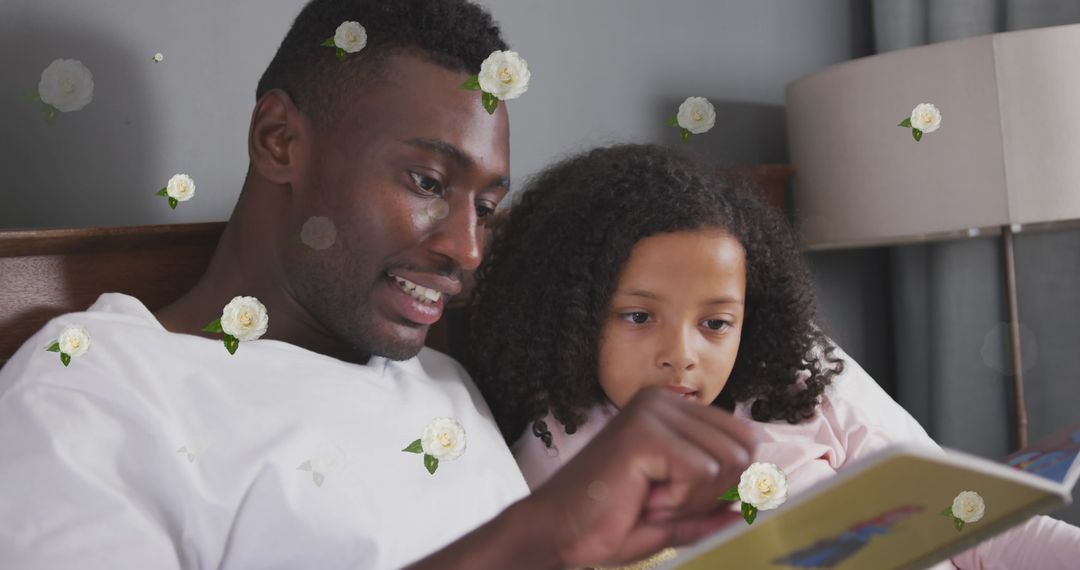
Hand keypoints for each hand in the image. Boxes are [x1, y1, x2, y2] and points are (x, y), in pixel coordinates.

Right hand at [527, 387, 753, 566]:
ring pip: (727, 462)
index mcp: (673, 410)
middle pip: (743, 450)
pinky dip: (679, 501)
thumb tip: (756, 505)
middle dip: (712, 494)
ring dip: (693, 500)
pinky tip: (643, 499)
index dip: (726, 484)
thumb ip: (713, 509)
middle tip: (661, 502)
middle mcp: (664, 401)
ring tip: (649, 500)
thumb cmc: (607, 523)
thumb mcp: (674, 517)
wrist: (555, 532)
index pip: (744, 439)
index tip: (679, 500)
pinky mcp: (645, 432)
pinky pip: (702, 473)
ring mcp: (653, 412)